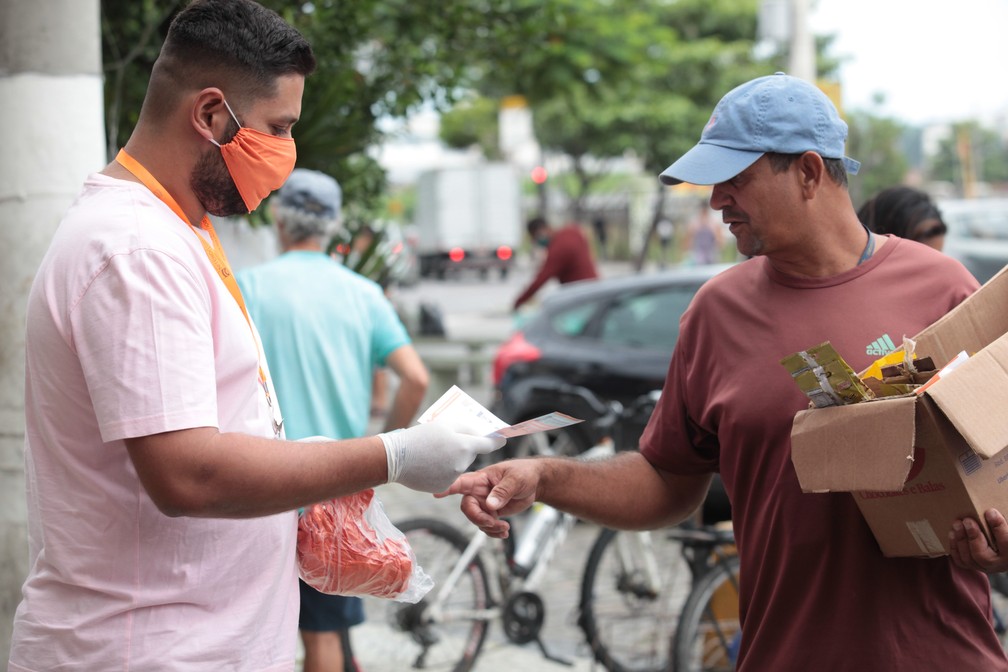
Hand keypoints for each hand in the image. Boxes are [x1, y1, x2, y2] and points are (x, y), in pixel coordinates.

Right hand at [380, 418, 503, 493]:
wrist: (395, 458)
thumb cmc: (420, 436)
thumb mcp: (444, 424)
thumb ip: (466, 428)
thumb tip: (479, 433)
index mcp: (465, 446)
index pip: (490, 444)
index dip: (496, 440)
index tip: (501, 438)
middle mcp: (462, 464)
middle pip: (470, 454)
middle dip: (464, 448)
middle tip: (446, 441)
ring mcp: (453, 477)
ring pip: (458, 465)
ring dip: (451, 459)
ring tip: (432, 453)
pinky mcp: (443, 486)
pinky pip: (448, 475)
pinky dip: (441, 470)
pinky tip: (427, 464)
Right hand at [435, 459, 541, 537]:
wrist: (535, 483)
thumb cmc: (524, 473)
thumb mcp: (516, 479)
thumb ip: (503, 491)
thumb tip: (491, 504)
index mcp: (481, 479)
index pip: (461, 483)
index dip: (448, 488)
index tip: (437, 493)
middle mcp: (479, 492)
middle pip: (467, 508)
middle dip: (478, 518)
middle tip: (493, 522)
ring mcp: (484, 503)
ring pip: (477, 520)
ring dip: (490, 528)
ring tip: (504, 528)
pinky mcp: (492, 513)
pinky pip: (486, 526)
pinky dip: (494, 532)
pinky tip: (504, 531)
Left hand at [949, 508, 1007, 572]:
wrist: (1002, 548)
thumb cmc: (1004, 534)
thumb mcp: (1006, 528)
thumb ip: (1000, 523)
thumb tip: (991, 511)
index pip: (1006, 542)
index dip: (998, 526)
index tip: (990, 512)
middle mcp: (999, 564)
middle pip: (984, 557)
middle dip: (973, 537)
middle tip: (967, 520)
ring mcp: (985, 567)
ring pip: (969, 559)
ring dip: (961, 540)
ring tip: (957, 524)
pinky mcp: (974, 566)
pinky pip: (961, 561)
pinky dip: (955, 547)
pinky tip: (952, 533)